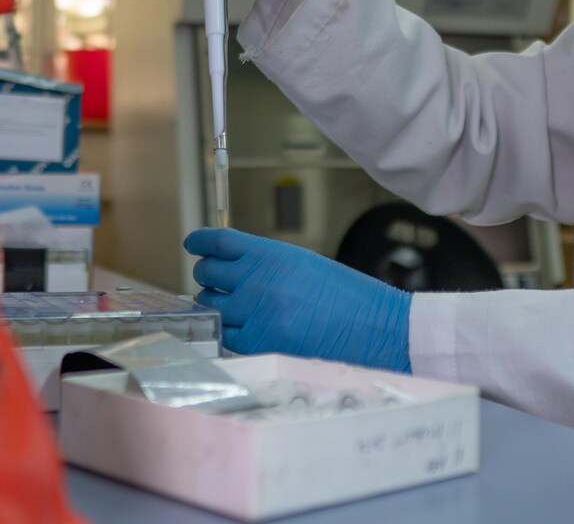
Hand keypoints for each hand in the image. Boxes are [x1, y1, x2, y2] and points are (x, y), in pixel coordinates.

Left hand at [185, 228, 411, 371]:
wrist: (371, 324)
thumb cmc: (342, 293)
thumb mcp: (302, 264)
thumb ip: (265, 264)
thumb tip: (232, 269)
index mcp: (271, 253)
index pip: (219, 242)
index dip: (200, 241)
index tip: (193, 243)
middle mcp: (257, 279)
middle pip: (208, 273)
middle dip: (209, 276)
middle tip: (217, 282)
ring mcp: (255, 312)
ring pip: (211, 306)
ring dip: (216, 305)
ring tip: (231, 308)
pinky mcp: (258, 343)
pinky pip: (227, 336)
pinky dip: (231, 332)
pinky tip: (245, 329)